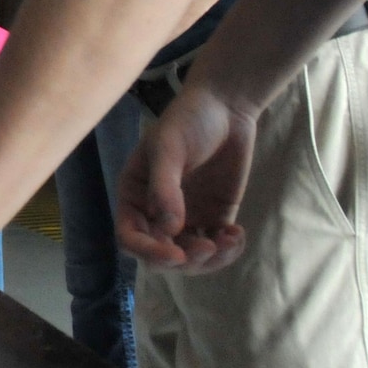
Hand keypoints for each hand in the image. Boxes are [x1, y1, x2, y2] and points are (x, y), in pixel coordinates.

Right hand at [115, 85, 255, 272]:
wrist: (226, 107)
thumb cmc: (187, 120)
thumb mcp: (169, 148)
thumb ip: (164, 188)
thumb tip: (169, 230)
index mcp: (135, 196)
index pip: (130, 237)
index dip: (149, 252)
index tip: (176, 253)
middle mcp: (156, 212)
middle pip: (162, 256)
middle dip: (185, 260)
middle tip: (209, 246)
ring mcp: (187, 217)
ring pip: (191, 258)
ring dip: (210, 260)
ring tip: (229, 239)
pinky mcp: (214, 216)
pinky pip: (216, 246)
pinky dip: (227, 250)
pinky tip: (237, 233)